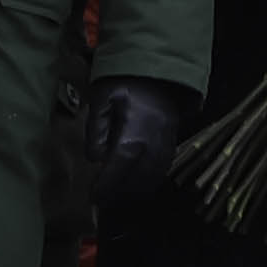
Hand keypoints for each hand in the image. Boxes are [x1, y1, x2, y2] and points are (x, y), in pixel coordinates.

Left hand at [80, 77, 190, 197]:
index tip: (93, 198)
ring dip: (135, 191)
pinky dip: (150, 181)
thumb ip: (96, 128)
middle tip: (102, 201)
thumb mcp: (102, 97)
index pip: (119, 168)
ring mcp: (167, 144)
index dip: (106, 186)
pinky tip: (138, 184)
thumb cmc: (126, 79)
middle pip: (137, 180)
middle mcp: (154, 144)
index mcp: (134, 133)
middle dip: (119, 194)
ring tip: (117, 197)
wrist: (160, 66)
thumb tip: (96, 158)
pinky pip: (163, 168)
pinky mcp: (174, 141)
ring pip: (153, 178)